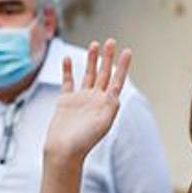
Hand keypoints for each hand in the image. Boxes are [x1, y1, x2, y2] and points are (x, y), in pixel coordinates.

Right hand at [43, 39, 131, 166]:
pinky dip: (68, 70)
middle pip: (103, 74)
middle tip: (111, 41)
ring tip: (94, 44)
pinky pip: (68, 82)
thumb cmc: (84, 141)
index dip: (123, 66)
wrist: (64, 150)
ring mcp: (81, 99)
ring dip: (91, 60)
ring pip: (88, 75)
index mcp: (107, 105)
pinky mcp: (66, 101)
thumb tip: (115, 93)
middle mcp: (95, 100)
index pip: (117, 81)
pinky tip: (69, 58)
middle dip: (107, 58)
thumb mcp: (102, 122)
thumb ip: (110, 105)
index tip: (127, 51)